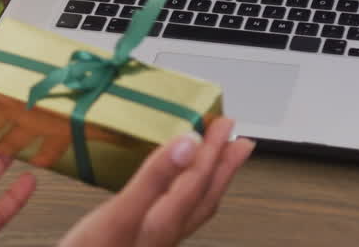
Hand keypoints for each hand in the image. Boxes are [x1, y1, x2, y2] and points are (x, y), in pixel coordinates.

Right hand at [60, 117, 253, 246]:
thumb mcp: (119, 213)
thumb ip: (155, 178)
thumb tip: (189, 145)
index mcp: (164, 221)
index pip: (198, 178)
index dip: (211, 148)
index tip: (221, 123)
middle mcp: (166, 233)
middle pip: (204, 195)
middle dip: (223, 166)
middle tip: (240, 140)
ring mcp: (156, 241)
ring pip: (195, 207)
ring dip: (211, 180)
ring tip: (221, 161)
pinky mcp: (142, 243)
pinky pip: (178, 213)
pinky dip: (187, 194)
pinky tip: (175, 191)